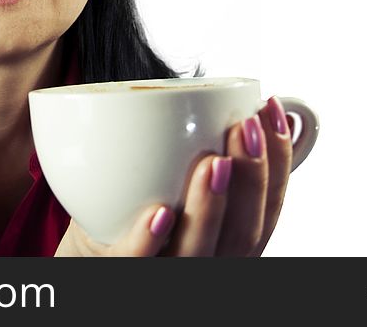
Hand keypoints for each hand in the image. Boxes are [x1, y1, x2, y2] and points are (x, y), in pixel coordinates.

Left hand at [54, 96, 293, 256]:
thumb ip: (206, 148)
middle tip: (245, 126)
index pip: (268, 209)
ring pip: (196, 251)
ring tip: (214, 162)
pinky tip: (161, 212)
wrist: (87, 245)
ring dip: (210, 206)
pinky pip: (135, 262)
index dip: (279, 161)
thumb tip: (247, 96)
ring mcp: (165, 267)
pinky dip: (150, 239)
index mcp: (229, 237)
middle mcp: (207, 258)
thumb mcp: (180, 177)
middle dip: (251, 179)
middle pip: (242, 234)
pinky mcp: (118, 269)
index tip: (272, 108)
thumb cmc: (140, 206)